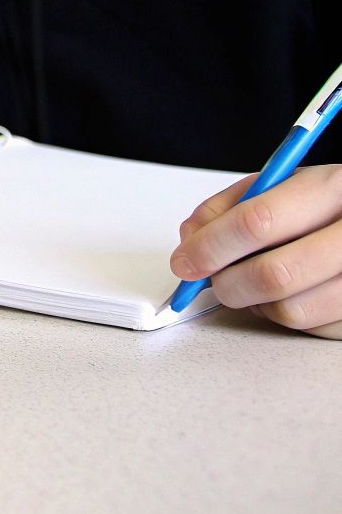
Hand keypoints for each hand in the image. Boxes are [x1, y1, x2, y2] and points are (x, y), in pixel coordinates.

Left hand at [172, 164, 341, 336]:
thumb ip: (229, 206)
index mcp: (332, 188)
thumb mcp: (280, 185)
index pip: (256, 222)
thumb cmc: (323, 202)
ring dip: (253, 302)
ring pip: (290, 310)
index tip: (186, 261)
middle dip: (227, 283)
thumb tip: (190, 241)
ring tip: (251, 281)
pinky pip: (309, 329)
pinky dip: (283, 314)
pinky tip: (287, 291)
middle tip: (212, 280)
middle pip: (274, 275)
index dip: (210, 246)